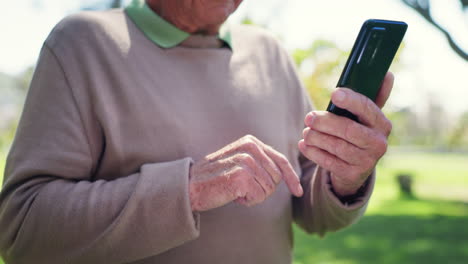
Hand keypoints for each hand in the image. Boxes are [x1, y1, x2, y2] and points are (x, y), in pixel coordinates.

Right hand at [189, 135, 302, 211]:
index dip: (291, 177)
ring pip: (269, 189)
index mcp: (251, 142)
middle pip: (276, 178)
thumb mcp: (240, 161)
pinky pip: (259, 196)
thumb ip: (260, 162)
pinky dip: (248, 201)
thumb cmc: (216, 177)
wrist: (191, 185)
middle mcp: (250, 148)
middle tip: (242, 188)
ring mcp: (246, 161)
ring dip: (254, 196)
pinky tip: (233, 195)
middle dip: (263, 189)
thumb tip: (286, 174)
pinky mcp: (241, 176)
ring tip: (236, 190)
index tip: (298, 191)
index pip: (280, 160)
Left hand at [298, 72, 393, 195]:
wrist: (356, 167)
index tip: (334, 94)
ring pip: (336, 146)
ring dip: (316, 137)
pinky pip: (328, 162)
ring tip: (306, 131)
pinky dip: (313, 152)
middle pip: (348, 129)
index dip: (351, 100)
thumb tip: (387, 73)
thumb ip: (374, 96)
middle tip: (308, 117)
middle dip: (325, 122)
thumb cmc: (358, 132)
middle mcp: (379, 144)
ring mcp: (366, 161)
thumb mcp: (366, 117)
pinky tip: (304, 145)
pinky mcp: (352, 174)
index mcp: (383, 124)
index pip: (368, 109)